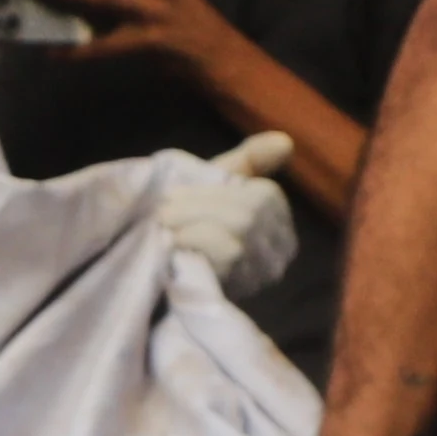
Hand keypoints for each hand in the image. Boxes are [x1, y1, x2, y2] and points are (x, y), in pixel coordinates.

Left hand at [153, 132, 298, 297]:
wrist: (151, 278)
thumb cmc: (187, 226)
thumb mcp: (215, 188)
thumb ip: (248, 161)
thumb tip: (285, 140)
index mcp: (278, 224)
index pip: (265, 196)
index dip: (218, 193)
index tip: (175, 194)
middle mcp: (279, 255)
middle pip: (250, 214)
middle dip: (199, 206)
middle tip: (162, 210)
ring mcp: (260, 277)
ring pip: (239, 232)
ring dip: (192, 223)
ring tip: (163, 227)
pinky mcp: (239, 294)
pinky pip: (227, 256)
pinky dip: (195, 243)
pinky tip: (171, 247)